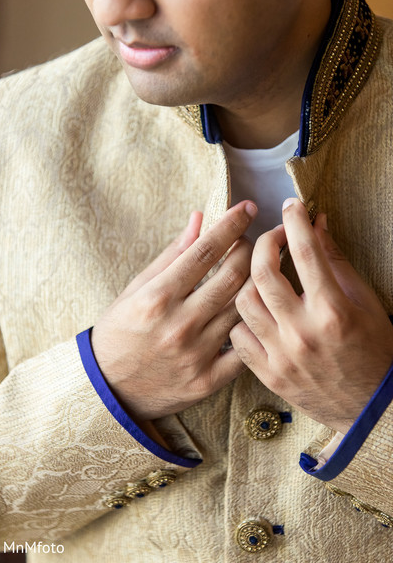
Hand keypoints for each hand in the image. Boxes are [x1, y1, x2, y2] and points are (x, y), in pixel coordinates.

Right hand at [92, 201, 256, 420]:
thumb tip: (199, 219)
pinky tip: (255, 311)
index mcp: (157, 297)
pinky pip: (244, 349)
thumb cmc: (120, 332)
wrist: (108, 389)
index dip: (230, 225)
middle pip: (232, 276)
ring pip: (243, 308)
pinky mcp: (207, 380)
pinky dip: (252, 326)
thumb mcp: (136, 288)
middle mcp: (178, 324)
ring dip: (257, 282)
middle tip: (253, 241)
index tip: (247, 208)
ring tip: (260, 269)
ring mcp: (195, 355)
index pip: (204, 251)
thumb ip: (171, 255)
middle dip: (250, 249)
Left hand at [230, 198, 392, 433]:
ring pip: (243, 302)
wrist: (371, 405)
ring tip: (261, 272)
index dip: (295, 221)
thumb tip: (316, 223)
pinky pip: (238, 335)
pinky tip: (256, 309)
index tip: (291, 206)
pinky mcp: (268, 374)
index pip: (306, 251)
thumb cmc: (373, 348)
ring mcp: (281, 356)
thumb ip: (335, 261)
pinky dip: (243, 317)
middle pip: (262, 272)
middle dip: (262, 242)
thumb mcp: (364, 300)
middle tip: (272, 236)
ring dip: (249, 278)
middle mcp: (303, 333)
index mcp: (333, 311)